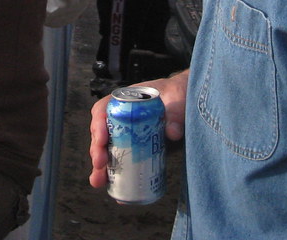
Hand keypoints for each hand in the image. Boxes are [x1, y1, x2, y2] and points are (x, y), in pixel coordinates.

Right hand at [88, 71, 188, 189]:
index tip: (101, 139)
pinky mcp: (137, 150)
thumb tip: (172, 133)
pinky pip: (122, 162)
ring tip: (99, 181)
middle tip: (100, 164)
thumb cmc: (180, 95)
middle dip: (97, 150)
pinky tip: (115, 191)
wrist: (190, 103)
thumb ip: (176, 113)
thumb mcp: (179, 99)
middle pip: (101, 133)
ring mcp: (128, 135)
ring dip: (101, 167)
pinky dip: (116, 176)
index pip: (104, 109)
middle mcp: (122, 117)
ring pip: (107, 150)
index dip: (98, 124)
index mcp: (126, 100)